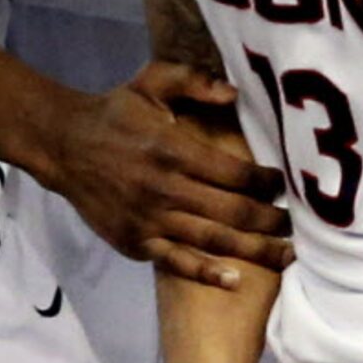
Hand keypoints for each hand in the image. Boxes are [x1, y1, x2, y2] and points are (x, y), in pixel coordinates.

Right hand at [49, 66, 291, 285]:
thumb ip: (194, 82)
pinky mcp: (136, 242)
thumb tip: (236, 92)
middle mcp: (166, 188)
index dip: (266, 182)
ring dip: (253, 250)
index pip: (234, 173)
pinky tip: (234, 280)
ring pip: (212, 241)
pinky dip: (206, 273)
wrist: (64, 145)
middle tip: (299, 226)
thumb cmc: (116, 112)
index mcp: (174, 150)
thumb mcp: (152, 82)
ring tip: (286, 256)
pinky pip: (176, 263)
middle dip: (271, 220)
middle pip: (232, 212)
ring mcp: (150, 220)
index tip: (286, 186)